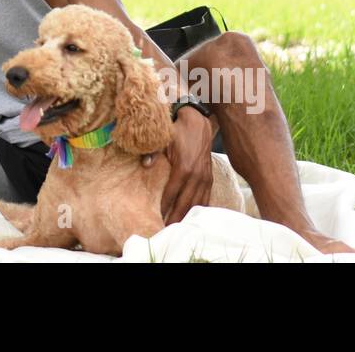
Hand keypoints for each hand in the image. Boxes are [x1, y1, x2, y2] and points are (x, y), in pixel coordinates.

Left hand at [160, 107, 215, 223]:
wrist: (199, 124)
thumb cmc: (178, 132)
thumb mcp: (163, 139)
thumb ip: (153, 152)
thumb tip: (144, 165)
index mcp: (183, 168)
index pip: (171, 193)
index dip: (164, 206)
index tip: (156, 216)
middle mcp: (196, 176)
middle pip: (185, 203)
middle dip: (175, 217)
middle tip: (166, 230)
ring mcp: (205, 177)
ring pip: (196, 203)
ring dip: (187, 216)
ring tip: (177, 228)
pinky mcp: (209, 177)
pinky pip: (206, 197)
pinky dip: (200, 208)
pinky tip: (193, 217)